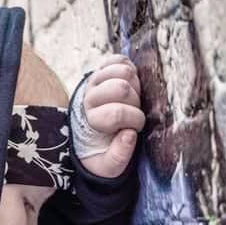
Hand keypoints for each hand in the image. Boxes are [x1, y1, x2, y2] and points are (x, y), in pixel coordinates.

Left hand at [79, 54, 144, 177]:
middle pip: (122, 88)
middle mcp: (89, 97)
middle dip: (136, 102)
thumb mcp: (109, 165)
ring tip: (134, 100)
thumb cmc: (103, 151)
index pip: (117, 113)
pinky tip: (132, 85)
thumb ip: (119, 156)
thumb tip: (130, 134)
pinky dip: (131, 69)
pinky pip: (120, 59)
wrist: (93, 135)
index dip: (134, 120)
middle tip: (135, 113)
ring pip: (123, 70)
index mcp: (90, 120)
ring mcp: (95, 80)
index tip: (135, 129)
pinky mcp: (102, 70)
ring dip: (136, 85)